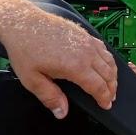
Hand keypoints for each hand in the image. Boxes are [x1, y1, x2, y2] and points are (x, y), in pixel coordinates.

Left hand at [0, 11, 117, 118]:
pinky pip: (103, 48)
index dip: (104, 98)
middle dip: (112, 88)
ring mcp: (86, 41)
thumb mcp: (32, 79)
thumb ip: (50, 97)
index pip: (98, 86)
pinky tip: (103, 63)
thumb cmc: (25, 48)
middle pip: (108, 74)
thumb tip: (62, 112)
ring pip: (109, 60)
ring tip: (110, 83)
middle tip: (109, 98)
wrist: (23, 22)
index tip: (105, 105)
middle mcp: (86, 52)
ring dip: (112, 74)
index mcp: (75, 66)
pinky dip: (108, 59)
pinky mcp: (84, 33)